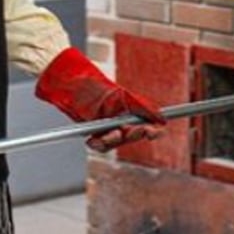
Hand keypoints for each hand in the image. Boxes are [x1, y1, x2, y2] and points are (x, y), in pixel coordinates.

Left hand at [35, 48, 165, 150]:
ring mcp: (109, 129)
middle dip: (132, 135)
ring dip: (112, 141)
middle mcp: (122, 122)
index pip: (149, 125)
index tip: (153, 132)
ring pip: (116, 143)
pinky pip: (100, 146)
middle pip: (133, 136)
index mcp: (132, 112)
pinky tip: (92, 140)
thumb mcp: (122, 96)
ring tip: (105, 135)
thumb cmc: (97, 88)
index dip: (153, 131)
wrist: (71, 87)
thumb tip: (162, 117)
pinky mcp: (95, 134)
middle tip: (128, 129)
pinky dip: (97, 144)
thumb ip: (143, 106)